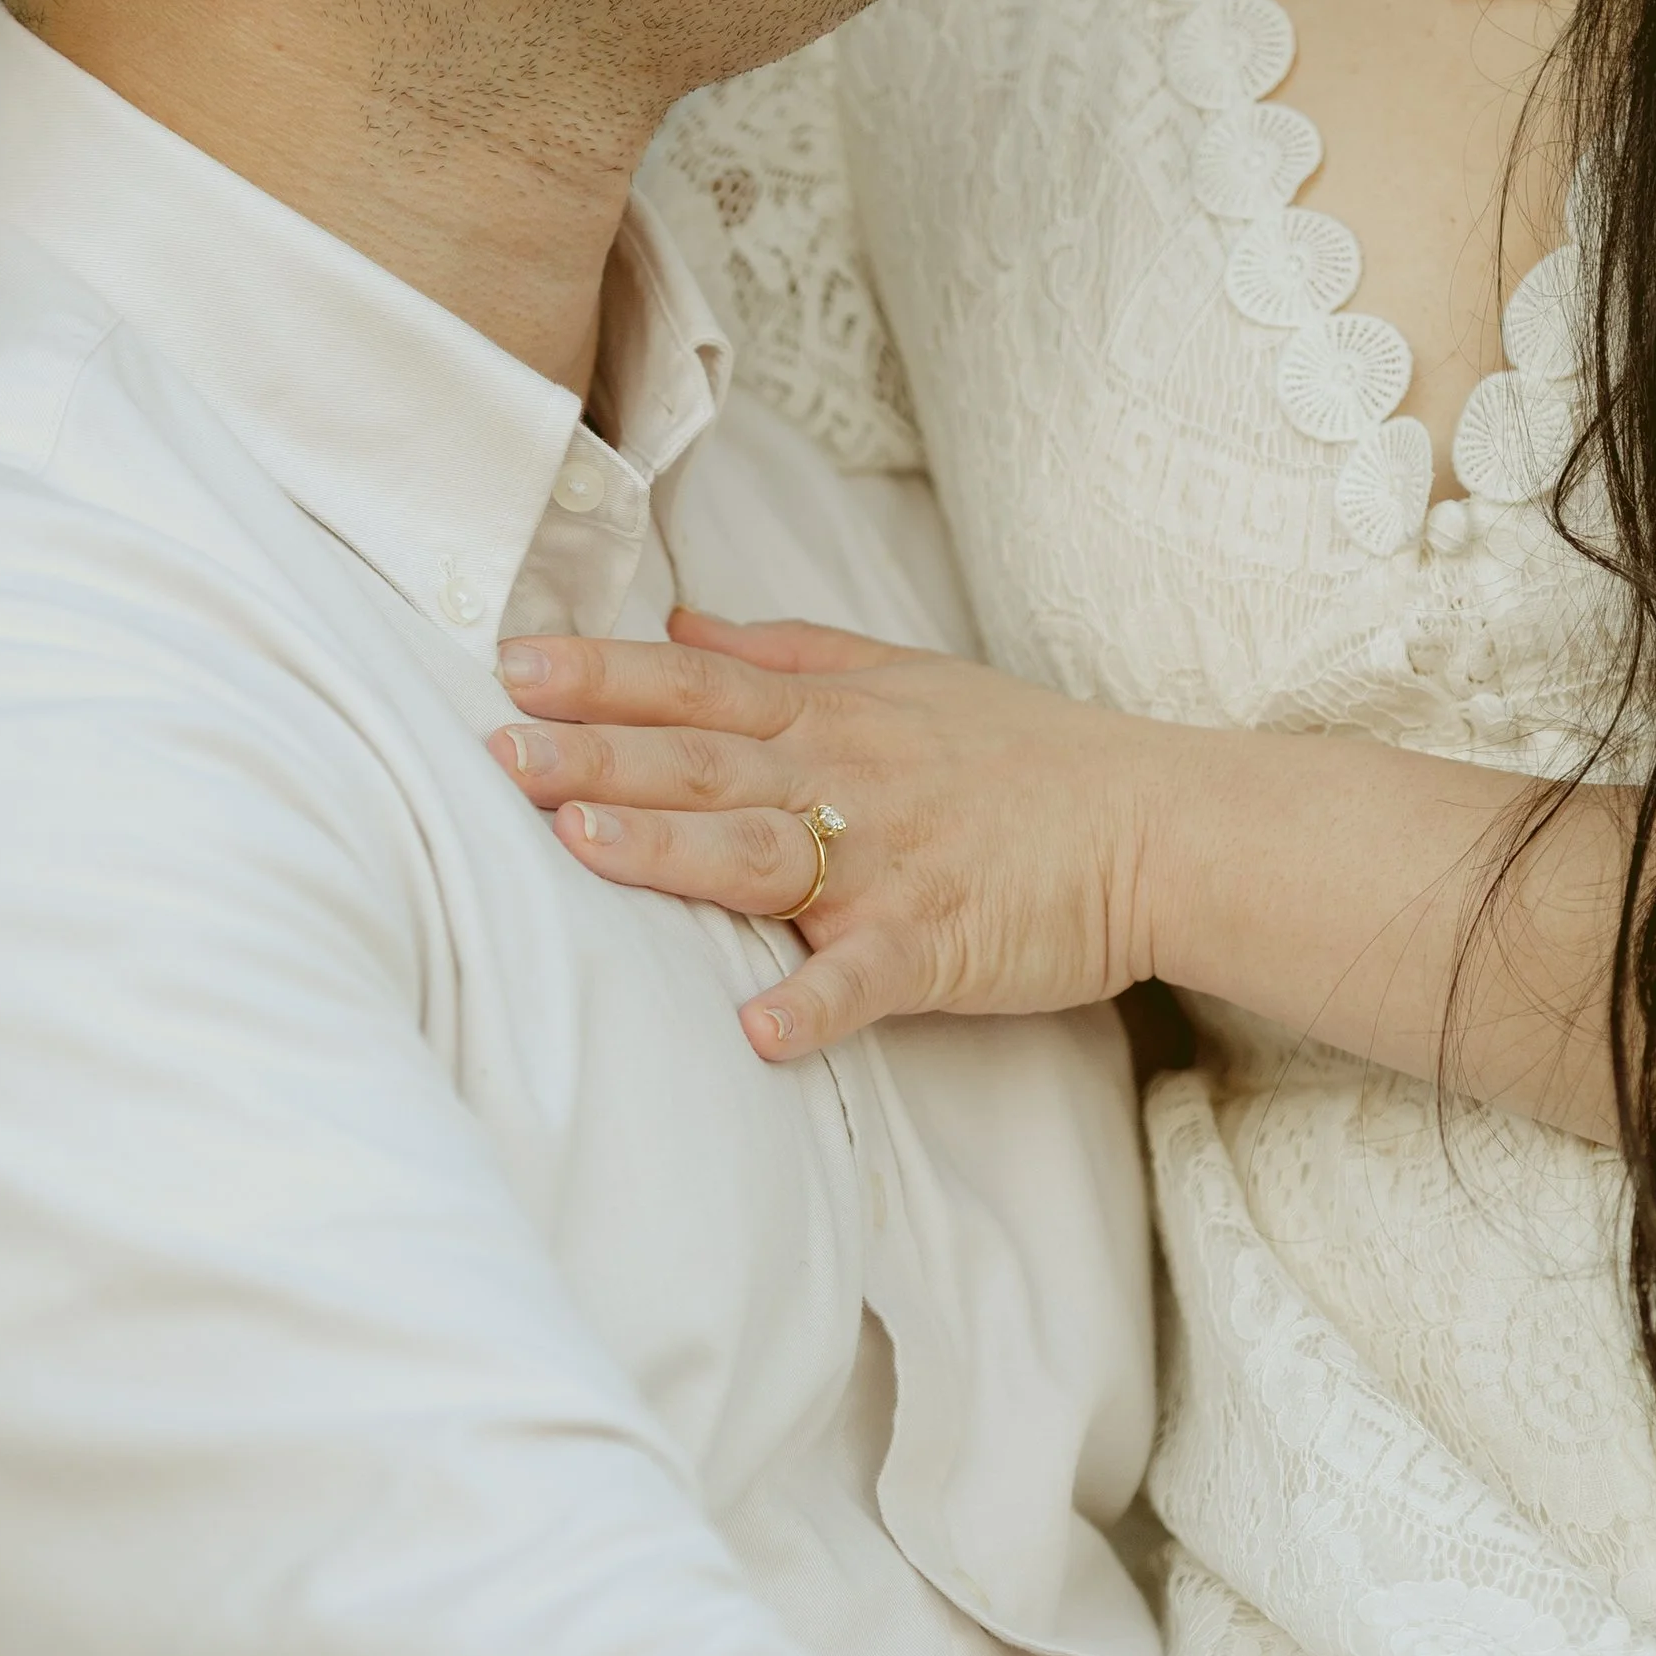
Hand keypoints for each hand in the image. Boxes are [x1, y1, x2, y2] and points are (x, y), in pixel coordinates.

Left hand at [490, 611, 1173, 1059]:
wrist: (1156, 824)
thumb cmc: (1027, 755)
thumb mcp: (905, 674)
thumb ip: (787, 650)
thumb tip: (679, 623)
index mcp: (831, 716)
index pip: (696, 684)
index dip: (604, 675)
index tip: (513, 666)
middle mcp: (846, 781)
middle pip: (704, 763)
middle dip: (597, 758)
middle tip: (499, 753)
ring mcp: (888, 865)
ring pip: (760, 853)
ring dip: (669, 852)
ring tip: (578, 848)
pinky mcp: (936, 947)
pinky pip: (865, 980)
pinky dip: (814, 1005)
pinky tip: (757, 1032)